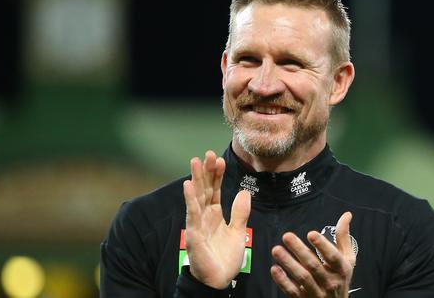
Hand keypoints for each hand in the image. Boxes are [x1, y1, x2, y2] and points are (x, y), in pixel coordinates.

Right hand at [183, 150, 250, 288]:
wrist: (219, 280)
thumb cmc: (225, 258)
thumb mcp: (238, 231)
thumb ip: (240, 212)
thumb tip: (244, 192)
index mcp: (215, 214)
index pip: (215, 189)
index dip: (217, 175)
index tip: (219, 159)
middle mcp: (205, 215)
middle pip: (205, 189)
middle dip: (206, 171)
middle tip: (207, 153)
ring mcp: (198, 223)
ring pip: (197, 197)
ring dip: (196, 179)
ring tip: (195, 161)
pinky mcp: (194, 233)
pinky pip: (192, 213)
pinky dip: (190, 199)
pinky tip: (188, 184)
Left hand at [270, 212, 354, 297]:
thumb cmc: (341, 278)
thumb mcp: (347, 259)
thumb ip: (344, 237)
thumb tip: (346, 215)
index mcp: (342, 269)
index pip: (333, 257)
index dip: (322, 245)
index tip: (311, 234)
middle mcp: (330, 282)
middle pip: (314, 266)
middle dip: (299, 250)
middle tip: (287, 236)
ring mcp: (317, 292)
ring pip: (302, 277)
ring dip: (288, 263)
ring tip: (277, 250)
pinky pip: (292, 291)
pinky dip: (283, 281)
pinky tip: (275, 269)